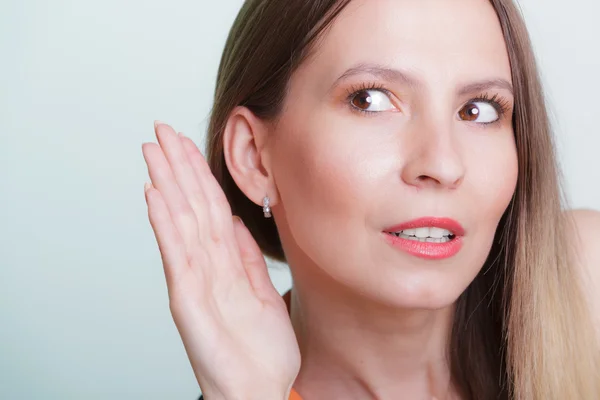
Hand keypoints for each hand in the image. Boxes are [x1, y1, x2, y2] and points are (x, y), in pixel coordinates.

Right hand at [142, 121, 300, 398]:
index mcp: (226, 262)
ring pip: (180, 221)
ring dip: (166, 184)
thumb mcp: (262, 292)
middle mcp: (206, 265)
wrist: (260, 389)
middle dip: (177, 166)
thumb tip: (241, 224)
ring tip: (153, 151)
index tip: (188, 141)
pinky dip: (164, 224)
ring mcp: (194, 280)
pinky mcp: (188, 299)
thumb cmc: (260, 348)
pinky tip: (154, 196)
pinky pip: (176, 255)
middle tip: (161, 130)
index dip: (200, 173)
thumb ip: (247, 257)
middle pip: (191, 206)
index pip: (211, 207)